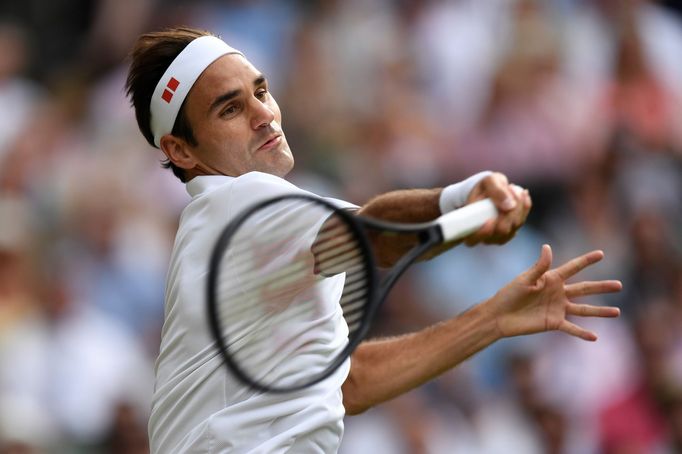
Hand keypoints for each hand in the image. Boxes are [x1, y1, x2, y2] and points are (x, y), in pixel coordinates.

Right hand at [465, 172, 530, 245]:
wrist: (489, 189)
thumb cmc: (484, 187)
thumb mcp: (487, 182)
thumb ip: (495, 191)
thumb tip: (509, 206)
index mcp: (469, 227)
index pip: (473, 239)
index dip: (482, 233)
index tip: (489, 220)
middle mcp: (485, 235)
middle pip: (501, 231)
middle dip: (509, 211)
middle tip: (509, 189)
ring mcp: (500, 234)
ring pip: (515, 225)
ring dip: (518, 206)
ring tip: (513, 188)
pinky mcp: (512, 229)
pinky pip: (522, 219)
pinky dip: (525, 206)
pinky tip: (523, 193)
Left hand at [485, 245, 621, 340]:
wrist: (499, 315)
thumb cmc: (509, 294)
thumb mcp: (524, 279)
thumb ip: (539, 266)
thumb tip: (547, 247)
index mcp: (551, 278)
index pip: (572, 267)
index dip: (586, 261)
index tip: (601, 253)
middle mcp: (558, 293)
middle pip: (584, 288)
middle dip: (602, 287)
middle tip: (619, 285)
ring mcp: (557, 308)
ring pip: (583, 309)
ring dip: (600, 311)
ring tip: (617, 311)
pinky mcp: (553, 323)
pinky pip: (571, 328)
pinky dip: (582, 333)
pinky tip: (595, 337)